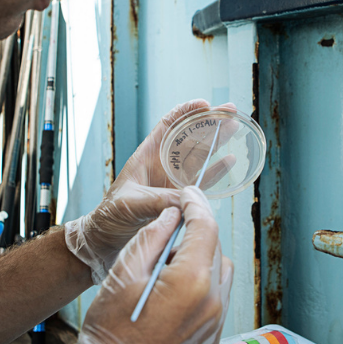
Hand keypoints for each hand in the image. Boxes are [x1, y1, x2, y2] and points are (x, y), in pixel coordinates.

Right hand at [57, 187, 233, 343]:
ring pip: (221, 273)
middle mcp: (213, 301)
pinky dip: (203, 285)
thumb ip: (152, 237)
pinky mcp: (212, 337)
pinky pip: (217, 298)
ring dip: (202, 260)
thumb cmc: (112, 330)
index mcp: (192, 281)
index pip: (206, 227)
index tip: (188, 194)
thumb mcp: (124, 273)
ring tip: (168, 267)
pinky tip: (174, 289)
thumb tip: (171, 215)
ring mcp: (215, 322)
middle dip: (196, 233)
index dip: (196, 205)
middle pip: (215, 249)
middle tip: (169, 232)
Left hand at [65, 99, 234, 282]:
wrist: (106, 239)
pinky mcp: (180, 196)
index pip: (168, 125)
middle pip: (190, 136)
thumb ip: (157, 200)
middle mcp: (162, 163)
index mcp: (147, 155)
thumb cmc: (109, 216)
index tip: (205, 104)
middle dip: (210, 122)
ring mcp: (173, 179)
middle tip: (230, 110)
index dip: (186, 112)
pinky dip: (217, 171)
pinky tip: (230, 160)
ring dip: (218, 141)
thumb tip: (186, 200)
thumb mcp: (131, 204)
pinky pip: (202, 181)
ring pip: (200, 155)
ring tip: (235, 126)